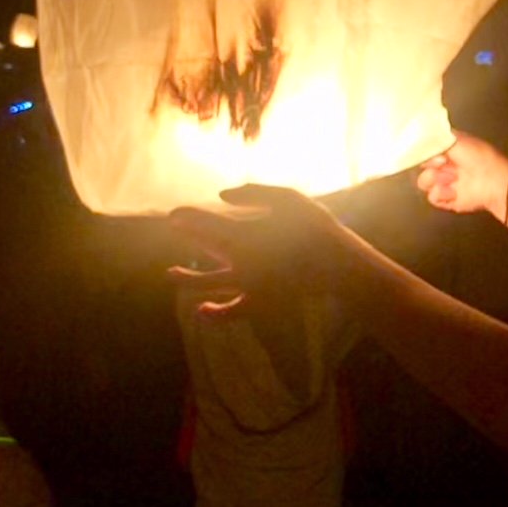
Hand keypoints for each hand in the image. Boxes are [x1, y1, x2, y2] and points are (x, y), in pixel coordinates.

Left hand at [168, 185, 362, 311]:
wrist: (337, 265)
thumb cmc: (315, 226)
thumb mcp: (287, 197)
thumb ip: (252, 192)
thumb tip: (221, 195)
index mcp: (243, 233)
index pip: (205, 224)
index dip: (187, 217)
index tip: (174, 214)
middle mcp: (240, 260)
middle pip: (205, 247)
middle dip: (189, 234)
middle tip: (174, 224)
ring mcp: (248, 284)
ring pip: (209, 283)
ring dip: (188, 278)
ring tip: (170, 274)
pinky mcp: (260, 301)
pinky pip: (232, 311)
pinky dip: (216, 314)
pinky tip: (202, 312)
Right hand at [416, 132, 507, 221]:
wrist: (494, 182)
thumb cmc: (481, 158)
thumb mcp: (458, 140)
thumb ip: (437, 139)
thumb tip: (421, 139)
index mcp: (447, 148)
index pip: (424, 148)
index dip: (424, 149)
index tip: (434, 150)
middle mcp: (444, 164)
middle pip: (421, 165)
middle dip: (430, 164)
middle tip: (443, 163)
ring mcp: (444, 182)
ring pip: (423, 181)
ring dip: (435, 179)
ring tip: (452, 178)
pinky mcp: (446, 199)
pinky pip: (431, 196)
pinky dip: (441, 193)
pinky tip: (453, 191)